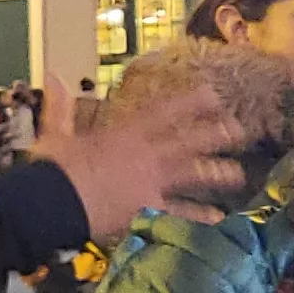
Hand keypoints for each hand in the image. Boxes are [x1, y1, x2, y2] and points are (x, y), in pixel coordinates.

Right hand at [34, 83, 252, 230]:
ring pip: (192, 174)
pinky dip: (197, 216)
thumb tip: (52, 73)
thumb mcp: (55, 133)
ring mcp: (151, 181)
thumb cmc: (54, 168)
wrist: (53, 203)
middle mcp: (146, 154)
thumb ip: (60, 105)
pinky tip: (217, 219)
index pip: (163, 112)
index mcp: (125, 133)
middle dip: (216, 134)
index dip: (191, 102)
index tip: (213, 94)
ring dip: (216, 173)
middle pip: (188, 141)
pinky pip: (178, 212)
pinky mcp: (148, 207)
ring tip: (238, 174)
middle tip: (241, 130)